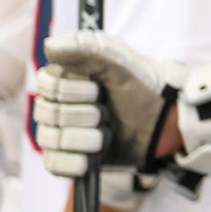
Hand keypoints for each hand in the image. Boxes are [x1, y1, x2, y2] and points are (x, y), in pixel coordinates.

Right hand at [34, 30, 190, 176]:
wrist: (164, 121)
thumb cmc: (143, 86)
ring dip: (89, 137)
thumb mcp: (122, 62)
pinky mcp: (68, 158)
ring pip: (52, 140)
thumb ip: (89, 48)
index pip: (46, 84)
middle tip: (109, 109)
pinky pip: (55, 165)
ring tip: (110, 130)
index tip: (99, 87)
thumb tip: (50, 46)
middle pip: (48, 113)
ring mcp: (59, 133)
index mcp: (65, 77)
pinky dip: (78, 162)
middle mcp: (56, 105)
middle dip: (88, 113)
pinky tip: (96, 155)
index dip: (75, 89)